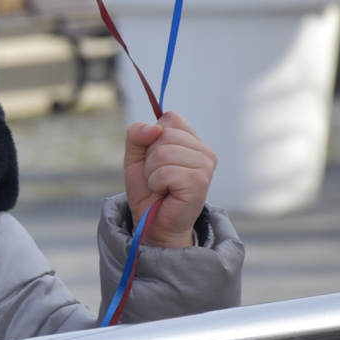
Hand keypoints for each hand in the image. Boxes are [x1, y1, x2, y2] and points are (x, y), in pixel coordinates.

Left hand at [123, 111, 216, 247]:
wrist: (153, 221)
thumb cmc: (148, 189)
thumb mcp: (135, 156)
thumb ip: (137, 135)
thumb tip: (153, 128)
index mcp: (192, 141)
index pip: (170, 118)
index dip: (152, 136)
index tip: (154, 156)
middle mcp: (204, 151)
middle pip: (163, 133)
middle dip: (149, 157)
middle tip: (157, 176)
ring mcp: (205, 165)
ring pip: (162, 152)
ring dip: (151, 171)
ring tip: (161, 184)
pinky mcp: (200, 181)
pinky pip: (165, 171)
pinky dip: (156, 182)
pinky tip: (165, 191)